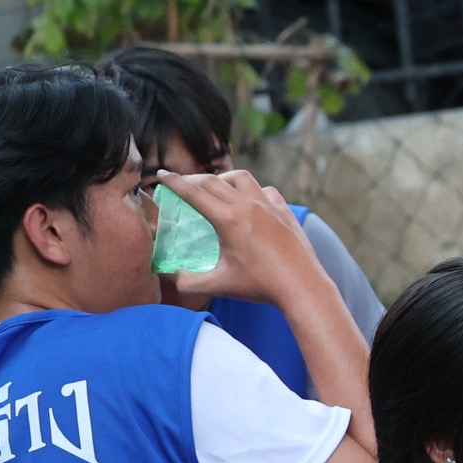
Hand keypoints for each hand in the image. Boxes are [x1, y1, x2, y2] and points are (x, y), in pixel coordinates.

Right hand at [158, 169, 321, 308]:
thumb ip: (186, 281)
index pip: (195, 193)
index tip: (161, 175)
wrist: (302, 286)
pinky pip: (265, 191)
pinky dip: (252, 190)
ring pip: (242, 178)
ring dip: (224, 178)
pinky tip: (249, 201)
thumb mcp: (217, 286)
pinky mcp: (285, 211)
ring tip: (215, 188)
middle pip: (214, 181)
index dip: (174, 182)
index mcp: (229, 219)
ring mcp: (270, 205)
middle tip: (181, 183)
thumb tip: (166, 277)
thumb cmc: (260, 286)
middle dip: (193, 179)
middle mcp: (249, 205)